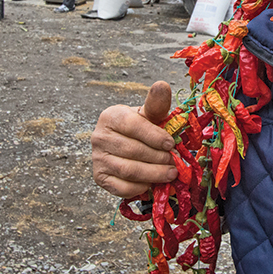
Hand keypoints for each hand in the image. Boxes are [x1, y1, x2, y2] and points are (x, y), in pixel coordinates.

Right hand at [92, 81, 177, 198]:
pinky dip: (140, 187)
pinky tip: (152, 183)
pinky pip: (121, 187)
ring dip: (153, 174)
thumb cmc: (141, 128)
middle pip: (132, 150)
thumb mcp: (149, 114)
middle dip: (158, 158)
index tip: (171, 143)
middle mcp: (99, 137)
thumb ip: (156, 103)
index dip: (154, 136)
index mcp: (110, 116)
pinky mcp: (100, 177)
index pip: (132, 126)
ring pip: (128, 170)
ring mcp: (97, 158)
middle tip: (175, 162)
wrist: (126, 143)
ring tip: (170, 173)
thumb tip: (162, 85)